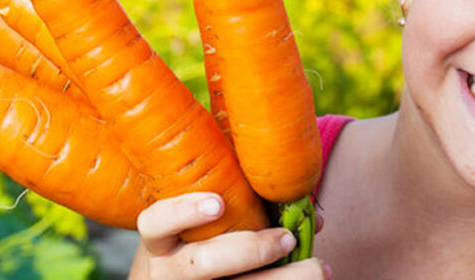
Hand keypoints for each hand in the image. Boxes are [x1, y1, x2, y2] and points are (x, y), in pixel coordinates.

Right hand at [130, 192, 331, 279]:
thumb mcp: (196, 226)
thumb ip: (238, 202)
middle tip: (287, 238)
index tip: (217, 204)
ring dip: (283, 279)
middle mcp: (167, 272)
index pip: (156, 223)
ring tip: (317, 268)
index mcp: (160, 241)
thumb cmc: (193, 244)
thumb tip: (306, 206)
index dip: (183, 212)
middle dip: (251, 250)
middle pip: (203, 263)